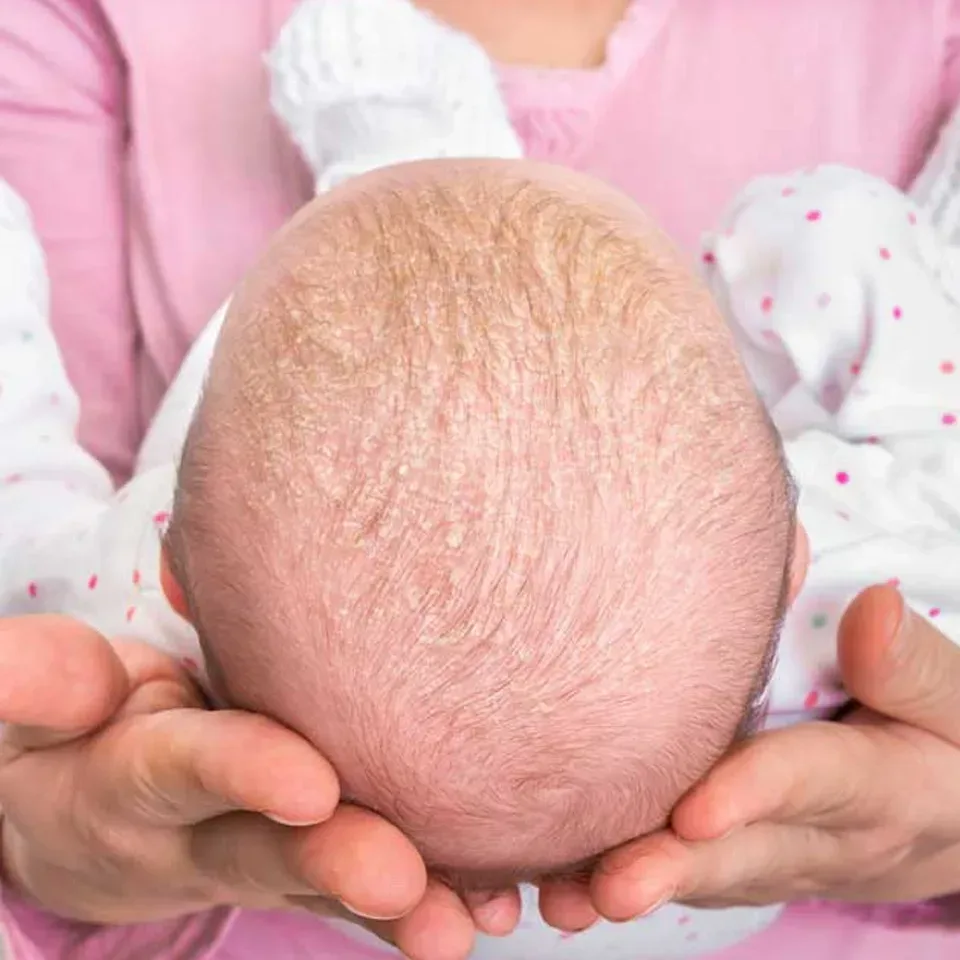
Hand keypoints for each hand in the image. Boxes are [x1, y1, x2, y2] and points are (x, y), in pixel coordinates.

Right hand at [0, 615, 517, 959]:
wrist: (91, 807)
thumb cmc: (76, 734)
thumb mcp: (34, 707)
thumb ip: (40, 685)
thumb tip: (77, 678)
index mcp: (133, 783)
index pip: (185, 770)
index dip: (243, 774)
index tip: (311, 784)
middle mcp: (202, 837)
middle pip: (270, 849)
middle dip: (335, 863)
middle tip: (403, 879)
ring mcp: (259, 857)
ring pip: (329, 884)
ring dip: (398, 906)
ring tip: (465, 924)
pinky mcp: (305, 862)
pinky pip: (365, 885)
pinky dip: (428, 896)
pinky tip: (494, 906)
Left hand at [583, 585, 959, 917]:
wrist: (950, 814)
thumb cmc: (943, 736)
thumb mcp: (955, 699)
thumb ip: (911, 664)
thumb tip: (866, 611)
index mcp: (882, 789)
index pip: (812, 785)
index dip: (752, 795)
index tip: (691, 812)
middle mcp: (822, 840)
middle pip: (742, 852)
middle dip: (673, 868)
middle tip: (609, 886)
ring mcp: (776, 859)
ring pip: (705, 874)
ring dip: (637, 884)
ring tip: (566, 898)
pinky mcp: (742, 860)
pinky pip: (688, 873)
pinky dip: (623, 880)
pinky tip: (559, 887)